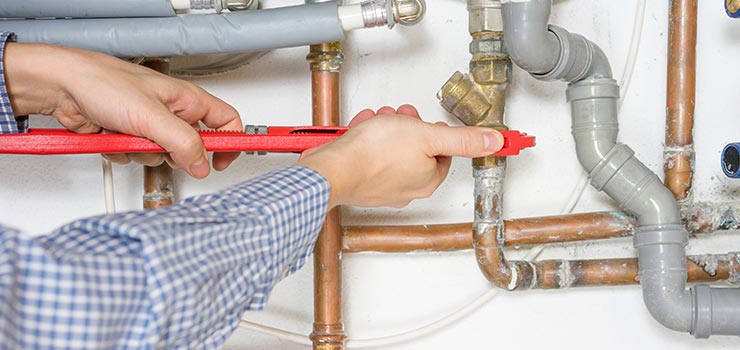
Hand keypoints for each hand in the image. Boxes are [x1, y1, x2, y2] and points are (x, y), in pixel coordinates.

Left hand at [4, 43, 241, 177]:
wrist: (63, 86)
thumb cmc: (104, 83)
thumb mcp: (152, 116)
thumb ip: (183, 143)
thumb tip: (201, 165)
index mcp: (188, 100)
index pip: (227, 122)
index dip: (230, 144)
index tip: (223, 163)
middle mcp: (172, 112)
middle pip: (192, 148)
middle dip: (174, 153)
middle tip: (159, 144)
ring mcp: (150, 126)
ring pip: (163, 156)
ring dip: (144, 153)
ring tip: (129, 135)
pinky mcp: (130, 136)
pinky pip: (138, 157)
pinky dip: (125, 153)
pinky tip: (114, 137)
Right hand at [296, 105, 503, 207]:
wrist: (333, 169)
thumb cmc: (374, 155)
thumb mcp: (427, 136)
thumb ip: (463, 139)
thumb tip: (494, 141)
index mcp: (428, 180)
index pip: (442, 151)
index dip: (431, 131)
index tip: (421, 122)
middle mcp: (407, 188)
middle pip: (416, 149)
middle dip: (405, 128)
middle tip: (397, 119)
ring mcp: (382, 188)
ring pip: (390, 150)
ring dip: (383, 130)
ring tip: (375, 123)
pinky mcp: (361, 183)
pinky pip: (369, 156)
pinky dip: (364, 140)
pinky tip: (359, 132)